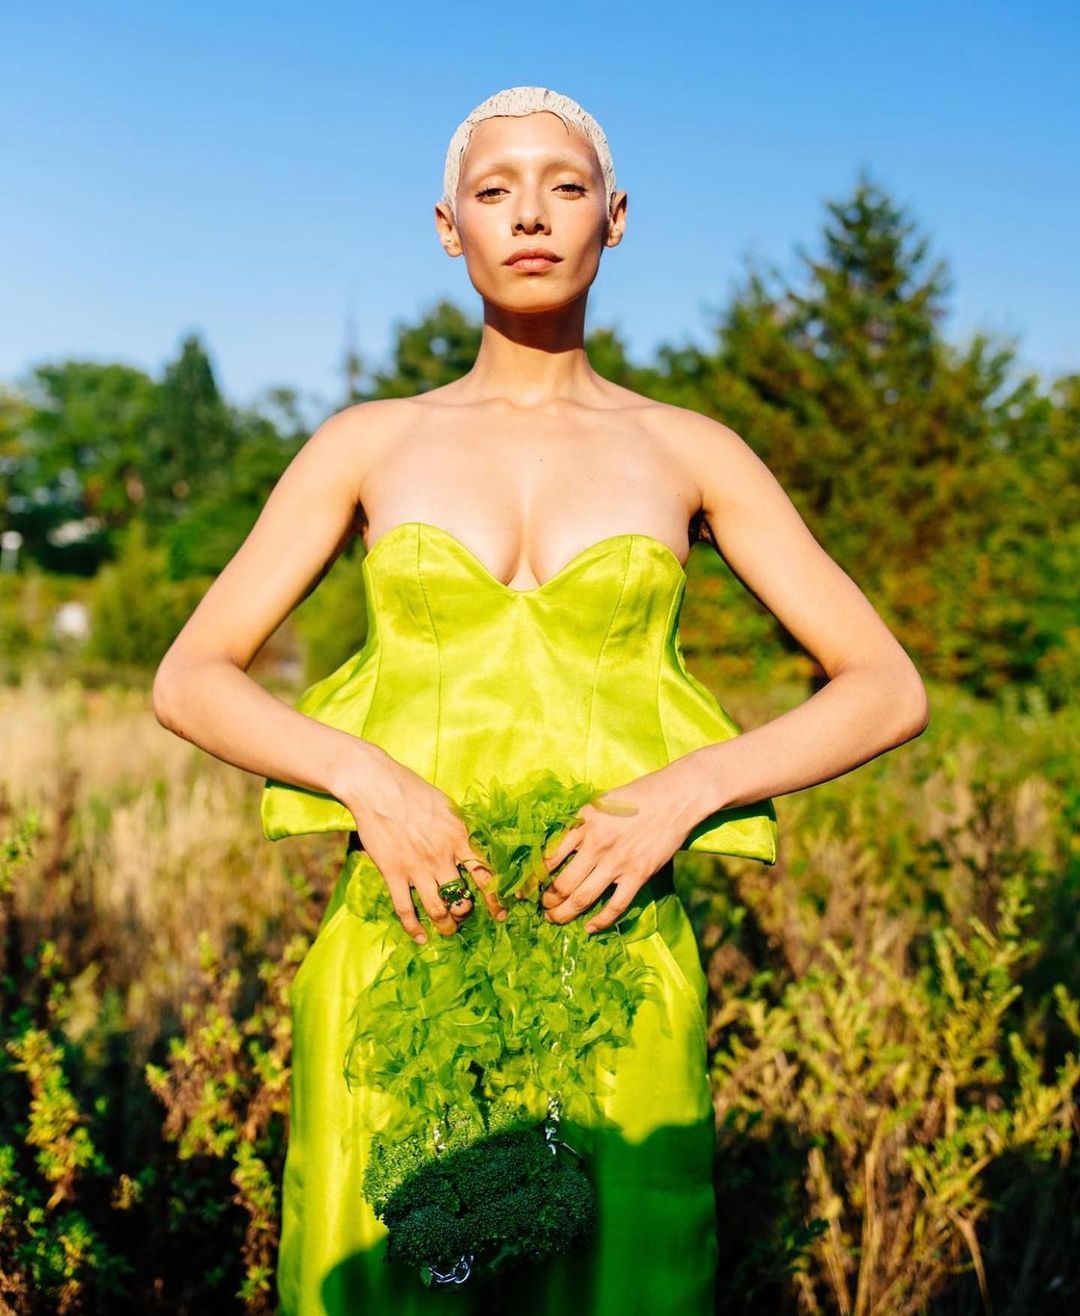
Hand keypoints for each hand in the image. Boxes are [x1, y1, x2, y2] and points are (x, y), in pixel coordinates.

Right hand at [339, 749, 505, 942]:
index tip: (501, 912)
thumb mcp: (448, 806)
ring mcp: (417, 867)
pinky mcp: (393, 872)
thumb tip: (474, 845)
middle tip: (466, 918)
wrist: (377, 786)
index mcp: (460, 836)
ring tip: (447, 930)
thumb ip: (461, 829)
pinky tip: (419, 938)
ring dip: (445, 925)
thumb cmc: (414, 790)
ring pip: (438, 909)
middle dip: (466, 914)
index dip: (496, 897)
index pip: (487, 873)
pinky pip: (405, 908)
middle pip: (463, 898)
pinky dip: (413, 928)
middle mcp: (442, 856)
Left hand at [538, 765, 693, 933]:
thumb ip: (580, 823)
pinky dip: (600, 921)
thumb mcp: (599, 803)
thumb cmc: (637, 795)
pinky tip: (590, 928)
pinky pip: (615, 906)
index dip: (533, 879)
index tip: (524, 891)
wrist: (676, 795)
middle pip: (562, 884)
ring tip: (556, 919)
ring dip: (565, 914)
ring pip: (582, 898)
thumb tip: (558, 843)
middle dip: (547, 902)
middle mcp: (595, 844)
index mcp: (582, 824)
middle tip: (542, 910)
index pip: (548, 857)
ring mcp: (617, 861)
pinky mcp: (638, 874)